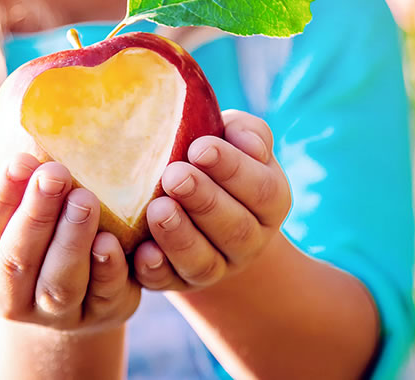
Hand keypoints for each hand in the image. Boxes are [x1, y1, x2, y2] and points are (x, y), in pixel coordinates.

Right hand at [0, 154, 139, 332]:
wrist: (78, 298)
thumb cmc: (34, 238)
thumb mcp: (6, 216)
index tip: (20, 161)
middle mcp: (11, 296)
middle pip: (18, 259)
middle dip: (36, 214)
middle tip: (55, 174)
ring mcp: (57, 312)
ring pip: (60, 283)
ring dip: (71, 240)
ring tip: (84, 200)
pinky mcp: (101, 313)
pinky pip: (103, 294)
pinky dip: (106, 268)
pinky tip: (109, 242)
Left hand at [132, 110, 291, 290]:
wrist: (197, 203)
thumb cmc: (216, 160)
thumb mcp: (236, 139)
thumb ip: (247, 132)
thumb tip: (247, 144)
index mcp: (270, 202)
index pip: (262, 190)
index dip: (232, 169)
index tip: (199, 148)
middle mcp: (250, 240)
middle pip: (235, 228)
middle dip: (204, 201)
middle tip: (174, 176)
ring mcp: (217, 266)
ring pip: (204, 261)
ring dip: (180, 236)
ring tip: (157, 209)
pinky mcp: (180, 282)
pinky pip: (170, 282)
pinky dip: (156, 269)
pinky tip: (143, 251)